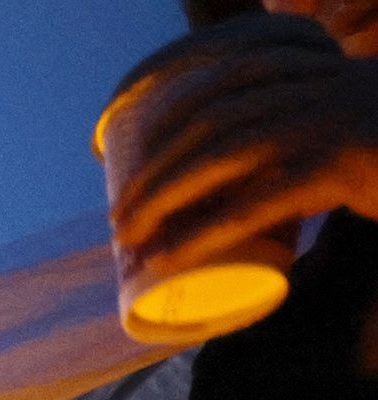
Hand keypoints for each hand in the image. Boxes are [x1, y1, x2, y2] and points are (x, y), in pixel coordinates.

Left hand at [111, 37, 377, 278]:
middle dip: (153, 168)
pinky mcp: (340, 166)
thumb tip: (249, 188)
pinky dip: (200, 232)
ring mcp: (328, 124)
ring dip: (161, 200)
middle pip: (210, 121)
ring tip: (129, 238)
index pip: (226, 81)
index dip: (170, 114)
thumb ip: (305, 146)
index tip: (130, 149)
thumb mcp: (349, 135)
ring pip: (221, 156)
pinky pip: (253, 202)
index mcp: (317, 75)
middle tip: (120, 216)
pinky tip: (166, 254)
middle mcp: (318, 90)